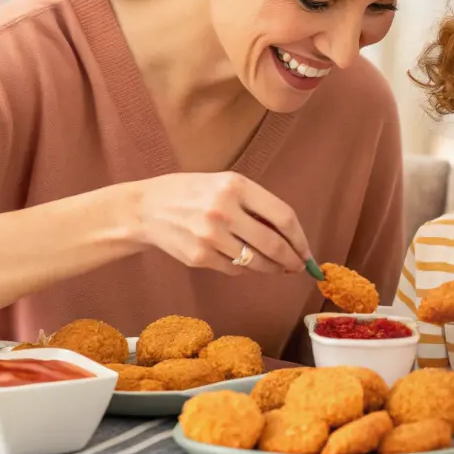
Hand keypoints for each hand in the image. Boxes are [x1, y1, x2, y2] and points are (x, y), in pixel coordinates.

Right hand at [131, 172, 310, 275]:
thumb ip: (255, 205)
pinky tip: (244, 263)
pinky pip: (234, 269)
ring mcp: (210, 236)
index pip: (283, 217)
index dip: (300, 239)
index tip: (307, 251)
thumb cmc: (192, 193)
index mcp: (236, 185)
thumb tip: (291, 236)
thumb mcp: (224, 184)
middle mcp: (224, 210)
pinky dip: (245, 269)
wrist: (147, 208)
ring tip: (277, 268)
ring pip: (255, 262)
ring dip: (271, 268)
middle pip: (273, 244)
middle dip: (291, 260)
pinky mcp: (198, 257)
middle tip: (298, 267)